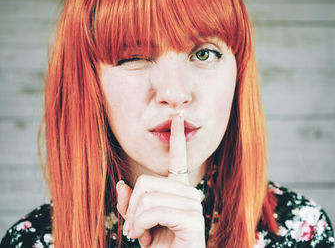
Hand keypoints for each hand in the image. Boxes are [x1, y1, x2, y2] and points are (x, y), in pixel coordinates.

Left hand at [116, 113, 205, 247]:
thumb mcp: (139, 225)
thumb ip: (131, 205)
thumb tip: (122, 184)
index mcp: (178, 192)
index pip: (179, 160)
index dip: (177, 138)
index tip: (178, 118)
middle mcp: (189, 194)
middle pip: (147, 182)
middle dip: (132, 207)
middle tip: (132, 229)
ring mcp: (193, 205)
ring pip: (149, 196)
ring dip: (135, 219)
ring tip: (137, 234)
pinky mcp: (193, 219)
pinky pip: (155, 210)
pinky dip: (140, 224)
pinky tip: (142, 237)